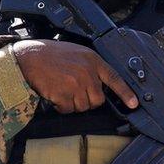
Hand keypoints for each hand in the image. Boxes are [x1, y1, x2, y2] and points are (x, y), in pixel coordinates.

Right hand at [13, 39, 138, 113]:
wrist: (29, 57)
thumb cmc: (50, 55)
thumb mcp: (77, 54)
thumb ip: (90, 67)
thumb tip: (98, 86)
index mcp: (92, 60)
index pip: (114, 78)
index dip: (125, 93)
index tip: (134, 104)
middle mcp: (87, 72)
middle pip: (98, 100)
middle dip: (87, 100)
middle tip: (74, 91)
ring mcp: (76, 84)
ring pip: (83, 107)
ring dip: (73, 104)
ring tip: (62, 89)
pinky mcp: (64, 94)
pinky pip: (68, 109)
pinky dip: (61, 106)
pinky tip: (55, 94)